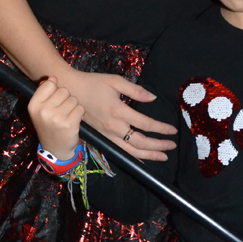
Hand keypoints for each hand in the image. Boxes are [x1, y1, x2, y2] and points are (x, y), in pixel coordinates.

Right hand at [28, 77, 83, 160]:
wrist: (55, 149)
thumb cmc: (48, 125)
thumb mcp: (39, 109)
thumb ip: (44, 92)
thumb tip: (52, 78)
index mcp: (33, 105)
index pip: (49, 84)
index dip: (55, 90)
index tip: (53, 100)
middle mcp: (43, 111)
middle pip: (63, 90)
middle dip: (65, 98)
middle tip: (61, 111)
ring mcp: (56, 118)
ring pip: (73, 99)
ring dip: (73, 106)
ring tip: (66, 116)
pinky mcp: (69, 124)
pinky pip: (80, 108)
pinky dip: (79, 113)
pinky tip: (73, 121)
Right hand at [61, 69, 175, 162]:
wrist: (70, 90)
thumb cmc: (93, 83)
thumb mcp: (115, 81)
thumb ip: (135, 90)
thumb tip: (152, 98)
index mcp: (118, 111)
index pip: (145, 124)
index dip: (161, 129)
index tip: (172, 130)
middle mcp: (113, 126)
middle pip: (140, 142)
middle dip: (158, 145)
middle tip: (172, 146)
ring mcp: (106, 134)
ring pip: (130, 150)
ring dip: (148, 155)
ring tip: (163, 157)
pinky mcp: (102, 137)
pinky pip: (119, 151)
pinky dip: (132, 157)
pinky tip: (141, 160)